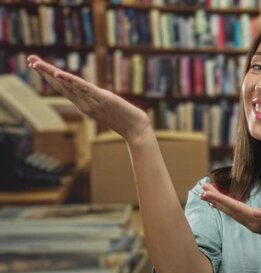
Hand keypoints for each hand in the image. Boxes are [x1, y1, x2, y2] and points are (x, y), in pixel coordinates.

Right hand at [27, 55, 151, 142]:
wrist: (136, 130)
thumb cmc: (124, 118)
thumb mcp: (107, 107)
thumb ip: (97, 101)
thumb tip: (94, 94)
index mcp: (83, 104)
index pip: (63, 88)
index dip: (49, 77)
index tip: (36, 65)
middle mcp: (84, 103)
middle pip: (60, 85)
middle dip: (45, 73)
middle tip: (29, 59)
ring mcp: (91, 101)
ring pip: (68, 86)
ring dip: (52, 74)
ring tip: (37, 63)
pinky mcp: (102, 98)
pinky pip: (84, 88)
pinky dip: (71, 81)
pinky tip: (60, 74)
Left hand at [199, 183, 260, 247]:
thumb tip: (255, 213)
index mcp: (256, 219)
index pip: (234, 207)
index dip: (221, 198)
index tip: (208, 191)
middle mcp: (250, 223)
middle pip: (229, 209)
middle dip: (215, 199)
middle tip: (202, 188)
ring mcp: (251, 224)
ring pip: (231, 212)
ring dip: (219, 203)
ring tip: (207, 195)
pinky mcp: (254, 224)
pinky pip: (236, 214)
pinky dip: (227, 208)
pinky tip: (223, 205)